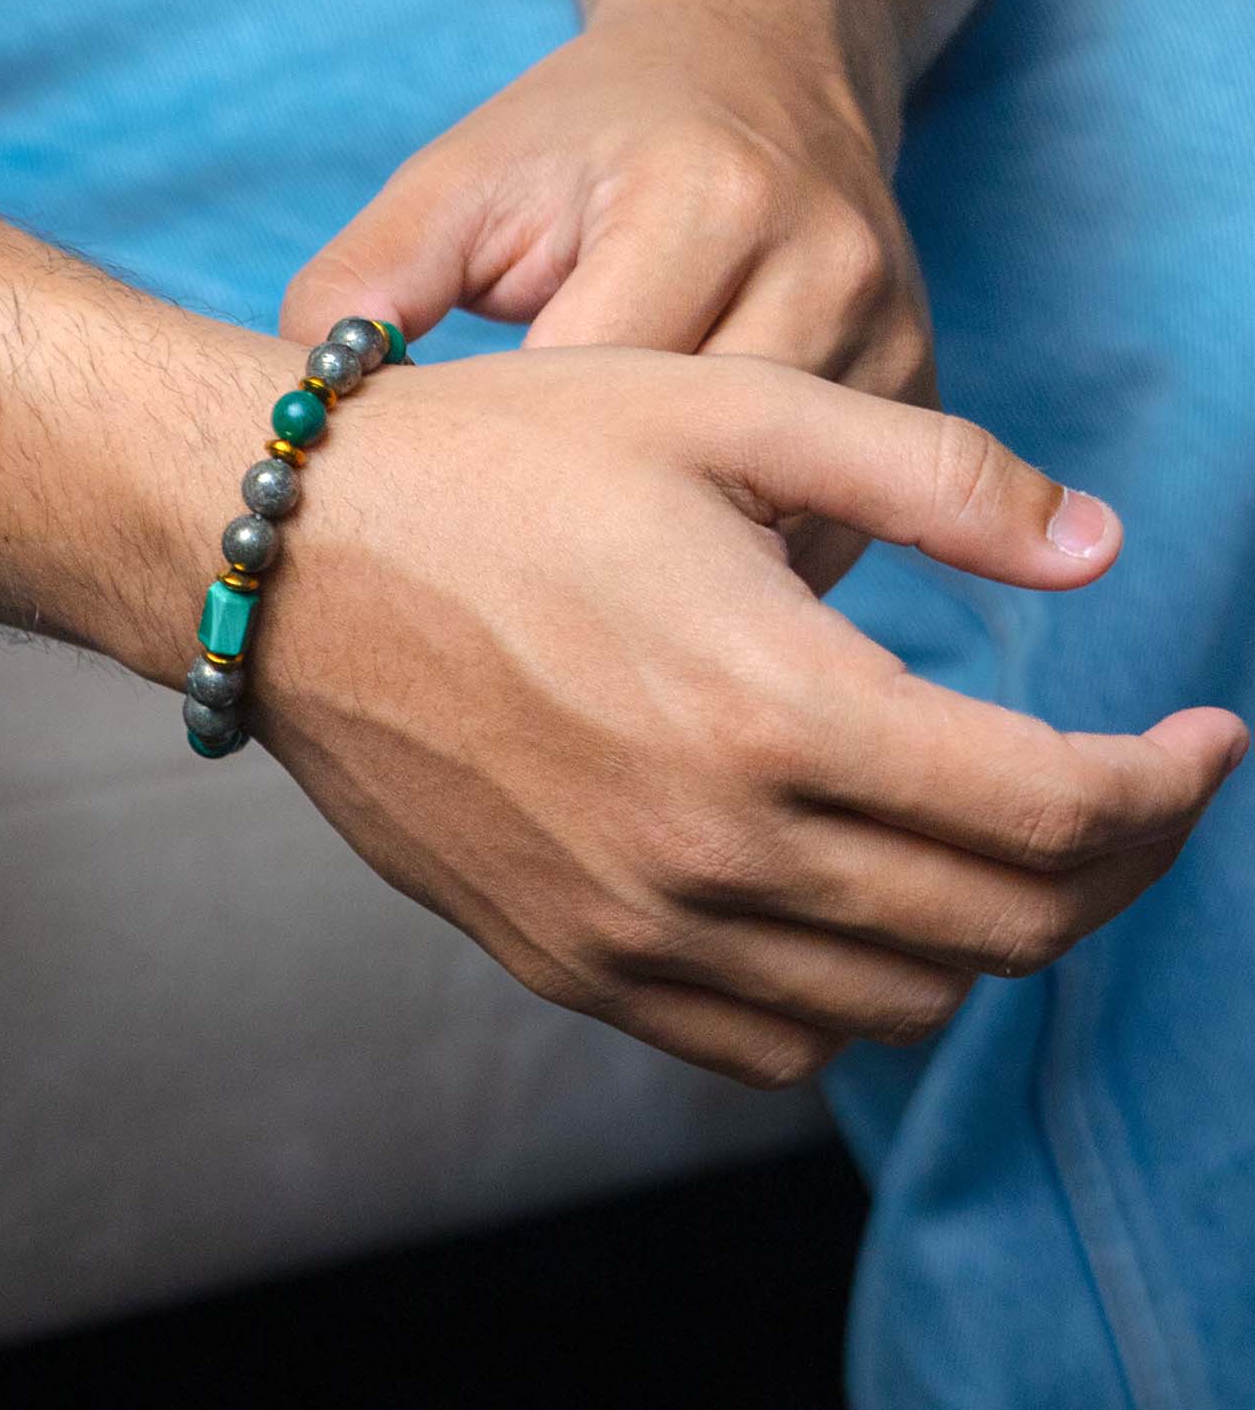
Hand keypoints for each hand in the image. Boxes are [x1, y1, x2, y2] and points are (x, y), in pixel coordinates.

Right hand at [163, 348, 1244, 1086]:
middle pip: (1002, 928)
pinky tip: (844, 901)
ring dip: (985, 930)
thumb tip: (1099, 543)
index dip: (1167, 785)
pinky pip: (767, 1042)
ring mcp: (632, 929)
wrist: (292, 561)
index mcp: (774, 708)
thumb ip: (935, 478)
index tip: (1201, 741)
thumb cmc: (495, 466)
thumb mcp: (722, 414)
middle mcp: (713, 852)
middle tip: (1124, 790)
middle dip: (1112, 866)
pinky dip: (853, 996)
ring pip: (896, 1003)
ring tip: (982, 837)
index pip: (1056, 813)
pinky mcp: (565, 958)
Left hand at [282, 0, 927, 591]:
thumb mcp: (461, 183)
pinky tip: (687, 578)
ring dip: (690, 579)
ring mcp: (888, 332)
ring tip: (604, 604)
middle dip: (604, 555)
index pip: (596, 408)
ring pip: (779, 527)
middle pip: (704, 486)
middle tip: (523, 605)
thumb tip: (292, 435)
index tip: (457, 538)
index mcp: (697, 206)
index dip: (516, 492)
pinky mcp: (920, 380)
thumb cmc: (588, 131)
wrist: (759, 63)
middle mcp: (818, 268)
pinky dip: (756, 570)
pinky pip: (835, 528)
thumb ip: (364, 290)